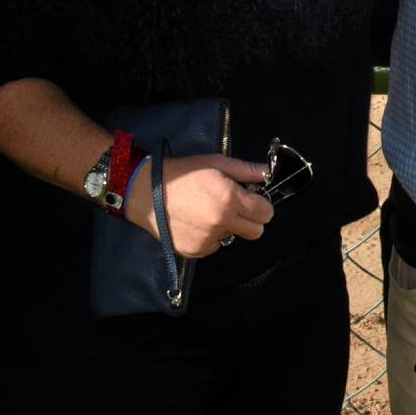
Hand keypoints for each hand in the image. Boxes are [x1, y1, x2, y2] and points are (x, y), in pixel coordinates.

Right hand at [125, 153, 273, 256]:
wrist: (147, 191)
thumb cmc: (184, 173)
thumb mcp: (217, 163)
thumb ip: (247, 171)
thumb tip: (268, 173)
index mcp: (230, 199)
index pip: (266, 213)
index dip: (261, 205)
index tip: (252, 200)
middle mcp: (221, 223)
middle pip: (256, 232)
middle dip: (251, 220)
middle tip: (235, 208)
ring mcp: (207, 240)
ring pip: (233, 238)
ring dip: (227, 227)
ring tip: (207, 211)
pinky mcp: (195, 251)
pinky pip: (214, 246)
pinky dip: (210, 237)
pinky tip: (196, 222)